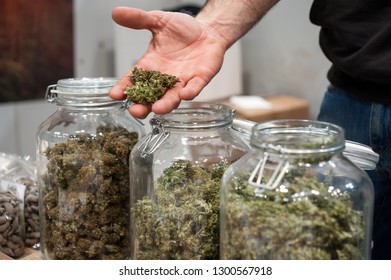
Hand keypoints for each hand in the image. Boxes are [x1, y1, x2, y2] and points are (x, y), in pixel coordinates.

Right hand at [109, 7, 226, 118]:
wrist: (207, 30)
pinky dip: (190, 92)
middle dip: (143, 105)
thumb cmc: (182, 30)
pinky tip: (184, 94)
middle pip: (151, 97)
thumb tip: (116, 13)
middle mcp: (165, 78)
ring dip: (165, 104)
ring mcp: (183, 80)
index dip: (124, 87)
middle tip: (135, 111)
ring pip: (172, 97)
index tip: (115, 95)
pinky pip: (194, 87)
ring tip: (157, 109)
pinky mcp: (200, 78)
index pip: (134, 79)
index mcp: (151, 65)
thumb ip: (139, 19)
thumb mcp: (158, 21)